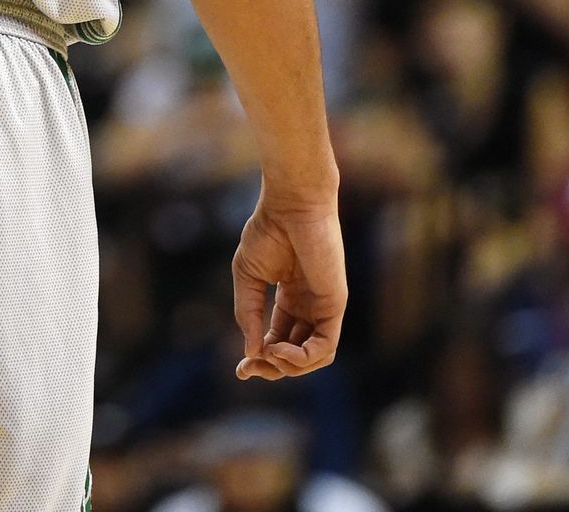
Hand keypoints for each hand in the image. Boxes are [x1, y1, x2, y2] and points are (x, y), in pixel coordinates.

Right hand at [232, 187, 345, 380]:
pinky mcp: (334, 305)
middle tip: (249, 368)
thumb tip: (250, 352)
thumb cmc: (267, 232)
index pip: (278, 340)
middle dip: (271, 368)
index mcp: (290, 299)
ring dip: (288, 366)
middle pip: (296, 354)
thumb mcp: (247, 276)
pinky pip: (326, 347)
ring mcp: (323, 308)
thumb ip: (247, 313)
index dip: (259, 357)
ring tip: (268, 353)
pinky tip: (281, 349)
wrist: (291, 206)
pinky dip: (304, 358)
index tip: (240, 370)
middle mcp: (309, 308)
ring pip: (314, 358)